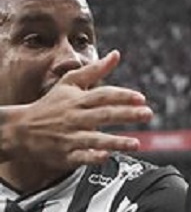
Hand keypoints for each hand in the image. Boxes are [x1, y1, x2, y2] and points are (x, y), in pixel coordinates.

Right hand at [6, 51, 152, 169]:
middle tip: (147, 114)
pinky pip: (81, 156)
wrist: (22, 129)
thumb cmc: (51, 105)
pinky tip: (107, 156)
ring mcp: (71, 137)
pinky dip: (93, 157)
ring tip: (136, 143)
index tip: (141, 98)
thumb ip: (95, 70)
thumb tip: (116, 54)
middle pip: (104, 114)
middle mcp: (75, 117)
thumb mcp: (69, 84)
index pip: (103, 95)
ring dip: (116, 141)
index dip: (122, 96)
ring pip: (95, 138)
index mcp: (78, 100)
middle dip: (127, 114)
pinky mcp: (67, 154)